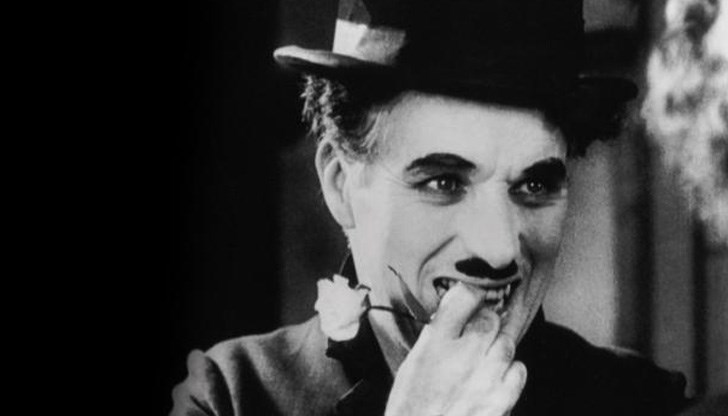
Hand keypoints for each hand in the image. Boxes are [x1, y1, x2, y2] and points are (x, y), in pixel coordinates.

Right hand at [385, 283, 526, 415]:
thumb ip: (435, 334)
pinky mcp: (503, 397)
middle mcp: (464, 353)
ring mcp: (487, 375)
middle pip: (491, 317)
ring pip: (507, 341)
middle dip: (485, 321)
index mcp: (436, 342)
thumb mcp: (413, 363)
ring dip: (497, 346)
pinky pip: (519, 369)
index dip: (471, 294)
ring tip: (483, 359)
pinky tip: (494, 377)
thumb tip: (455, 312)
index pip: (465, 294)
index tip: (471, 298)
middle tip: (475, 334)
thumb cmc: (412, 407)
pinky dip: (510, 371)